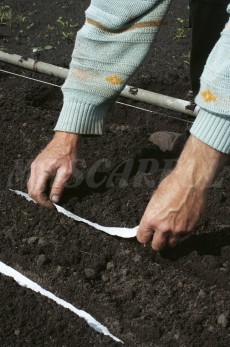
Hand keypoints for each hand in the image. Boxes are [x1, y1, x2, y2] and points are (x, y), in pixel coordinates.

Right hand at [28, 131, 79, 207]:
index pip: (37, 192)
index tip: (53, 206)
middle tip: (51, 205)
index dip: (44, 202)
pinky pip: (33, 180)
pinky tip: (47, 190)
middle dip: (40, 200)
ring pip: (31, 186)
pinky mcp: (36, 165)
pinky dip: (38, 188)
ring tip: (50, 199)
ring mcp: (34, 166)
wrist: (65, 139)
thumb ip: (58, 186)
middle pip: (31, 190)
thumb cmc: (68, 154)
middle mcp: (35, 168)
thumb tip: (54, 200)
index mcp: (41, 170)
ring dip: (38, 194)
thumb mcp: (66, 172)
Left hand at [137, 135, 227, 249]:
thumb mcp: (154, 199)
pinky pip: (183, 237)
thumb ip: (151, 215)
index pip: (142, 238)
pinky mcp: (190, 229)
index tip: (146, 235)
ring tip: (171, 228)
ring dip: (170, 239)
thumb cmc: (172, 185)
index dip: (144, 236)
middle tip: (158, 235)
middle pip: (157, 246)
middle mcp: (163, 227)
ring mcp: (177, 230)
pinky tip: (181, 223)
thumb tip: (149, 223)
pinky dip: (182, 233)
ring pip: (171, 244)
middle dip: (156, 241)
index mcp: (151, 219)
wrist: (190, 182)